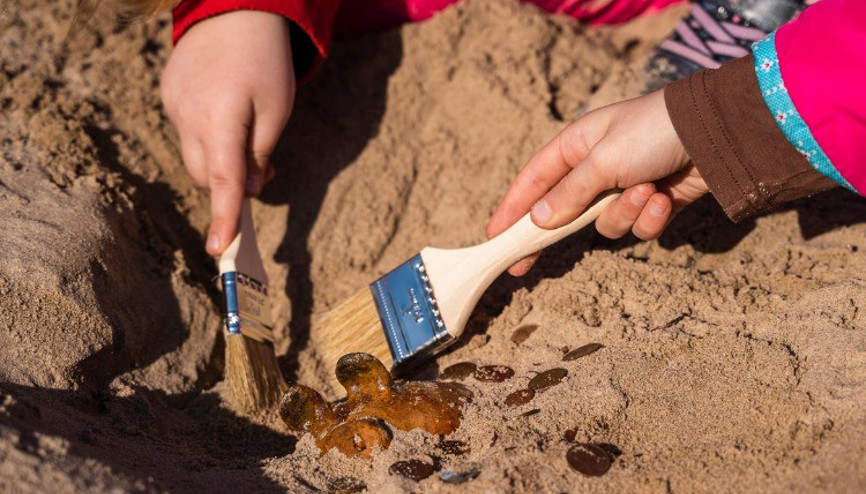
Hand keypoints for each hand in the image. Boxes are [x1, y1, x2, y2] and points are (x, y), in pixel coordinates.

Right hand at [161, 11, 295, 255]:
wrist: (234, 11)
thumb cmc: (265, 61)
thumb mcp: (277, 108)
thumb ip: (260, 152)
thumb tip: (248, 191)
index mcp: (221, 118)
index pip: (222, 180)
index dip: (224, 216)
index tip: (219, 247)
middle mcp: (188, 115)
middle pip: (203, 174)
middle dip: (229, 183)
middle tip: (264, 167)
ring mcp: (173, 105)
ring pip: (194, 155)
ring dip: (219, 159)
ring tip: (247, 132)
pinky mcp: (167, 96)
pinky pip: (187, 131)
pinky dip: (207, 137)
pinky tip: (225, 109)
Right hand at [486, 90, 707, 275]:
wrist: (717, 132)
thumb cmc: (652, 132)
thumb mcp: (603, 160)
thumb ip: (569, 193)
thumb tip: (537, 221)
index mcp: (576, 147)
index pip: (532, 182)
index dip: (511, 209)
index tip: (494, 237)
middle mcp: (596, 169)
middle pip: (561, 212)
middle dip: (554, 234)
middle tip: (527, 266)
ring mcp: (624, 188)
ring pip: (604, 224)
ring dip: (624, 214)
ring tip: (646, 192)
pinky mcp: (651, 204)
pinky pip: (638, 226)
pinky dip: (650, 216)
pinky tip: (664, 197)